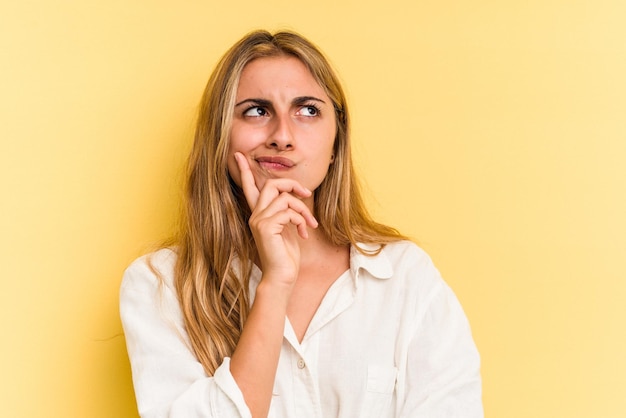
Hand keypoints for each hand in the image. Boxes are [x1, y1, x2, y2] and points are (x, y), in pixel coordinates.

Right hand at [234, 152, 317, 286]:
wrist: (282, 276)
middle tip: (307, 194)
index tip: (238, 155)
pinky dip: (301, 220)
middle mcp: (255, 215)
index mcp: (259, 214)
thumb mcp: (288, 228)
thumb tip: (295, 196)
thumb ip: (286, 211)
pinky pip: (288, 212)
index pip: (249, 188)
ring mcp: (258, 220)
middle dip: (292, 185)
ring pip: (284, 198)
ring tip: (310, 225)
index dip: (245, 171)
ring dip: (303, 210)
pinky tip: (303, 233)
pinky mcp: (266, 227)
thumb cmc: (286, 255)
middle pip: (271, 184)